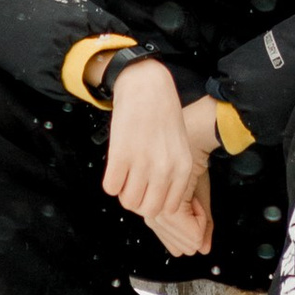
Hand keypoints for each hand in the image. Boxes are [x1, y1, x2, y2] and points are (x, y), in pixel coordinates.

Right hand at [101, 59, 217, 255]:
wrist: (147, 85)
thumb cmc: (162, 115)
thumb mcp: (178, 147)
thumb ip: (171, 174)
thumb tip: (152, 203)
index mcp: (183, 167)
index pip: (167, 207)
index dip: (154, 199)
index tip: (149, 187)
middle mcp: (165, 168)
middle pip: (147, 209)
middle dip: (138, 199)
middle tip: (134, 182)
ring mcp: (143, 162)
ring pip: (128, 202)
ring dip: (123, 191)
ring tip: (125, 172)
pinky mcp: (121, 154)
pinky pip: (111, 188)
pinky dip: (111, 181)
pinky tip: (116, 164)